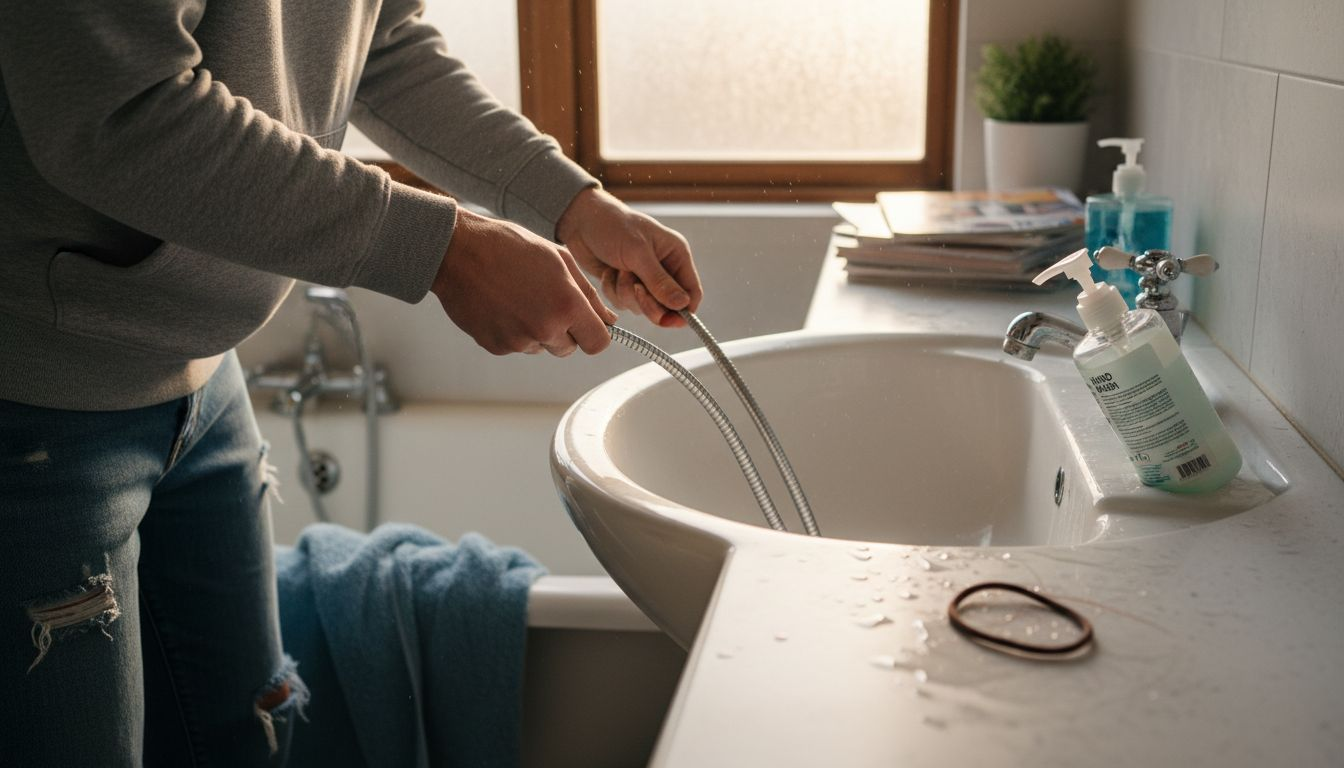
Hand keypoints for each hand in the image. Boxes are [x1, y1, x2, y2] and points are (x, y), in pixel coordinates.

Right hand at [431, 208, 616, 356]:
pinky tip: (503, 305)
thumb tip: (609, 321)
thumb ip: (588, 294)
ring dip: (538, 330)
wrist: (457, 251)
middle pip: (570, 349)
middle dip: (564, 331)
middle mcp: (544, 328)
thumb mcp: (559, 260)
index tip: (587, 324)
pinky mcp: (496, 347)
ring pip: (542, 347)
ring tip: (519, 297)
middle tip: (545, 300)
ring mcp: (518, 341)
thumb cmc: (509, 247)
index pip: (598, 343)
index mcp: (566, 305)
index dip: (595, 333)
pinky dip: (514, 331)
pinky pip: (517, 346)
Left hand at [556, 188, 702, 327]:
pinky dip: (613, 292)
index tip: (667, 320)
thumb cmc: (613, 226)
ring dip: (626, 294)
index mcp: (676, 256)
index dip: (682, 311)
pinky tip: (608, 273)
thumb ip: (659, 281)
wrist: (581, 220)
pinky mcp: (624, 285)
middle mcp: (664, 269)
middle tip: (634, 288)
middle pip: (667, 307)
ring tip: (617, 271)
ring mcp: (644, 279)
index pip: (691, 293)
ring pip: (642, 307)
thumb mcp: (637, 253)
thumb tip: (683, 305)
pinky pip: (624, 303)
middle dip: (647, 301)